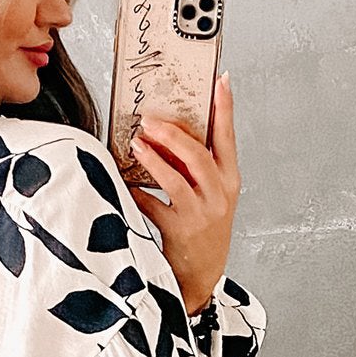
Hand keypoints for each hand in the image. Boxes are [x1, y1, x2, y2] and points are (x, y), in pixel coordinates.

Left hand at [128, 74, 239, 319]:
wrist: (202, 276)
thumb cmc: (203, 230)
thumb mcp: (211, 196)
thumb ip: (197, 167)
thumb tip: (169, 133)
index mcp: (229, 181)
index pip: (227, 138)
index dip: (225, 108)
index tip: (221, 80)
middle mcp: (219, 196)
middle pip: (198, 155)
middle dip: (172, 133)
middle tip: (150, 119)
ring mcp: (200, 215)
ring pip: (176, 179)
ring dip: (154, 159)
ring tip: (136, 144)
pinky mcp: (179, 232)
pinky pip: (153, 206)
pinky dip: (138, 193)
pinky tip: (126, 183)